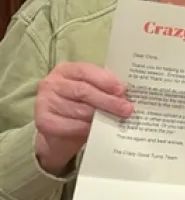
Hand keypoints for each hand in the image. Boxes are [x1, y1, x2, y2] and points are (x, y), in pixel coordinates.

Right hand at [33, 61, 131, 175]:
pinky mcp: (43, 121)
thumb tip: (127, 92)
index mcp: (65, 69)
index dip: (105, 80)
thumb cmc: (80, 103)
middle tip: (127, 109)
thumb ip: (104, 86)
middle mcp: (51, 83)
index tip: (122, 90)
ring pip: (79, 110)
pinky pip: (71, 125)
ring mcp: (44, 102)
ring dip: (101, 116)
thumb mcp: (91, 89)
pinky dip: (88, 127)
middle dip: (108, 100)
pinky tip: (99, 128)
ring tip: (117, 119)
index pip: (85, 71)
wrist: (58, 130)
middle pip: (83, 91)